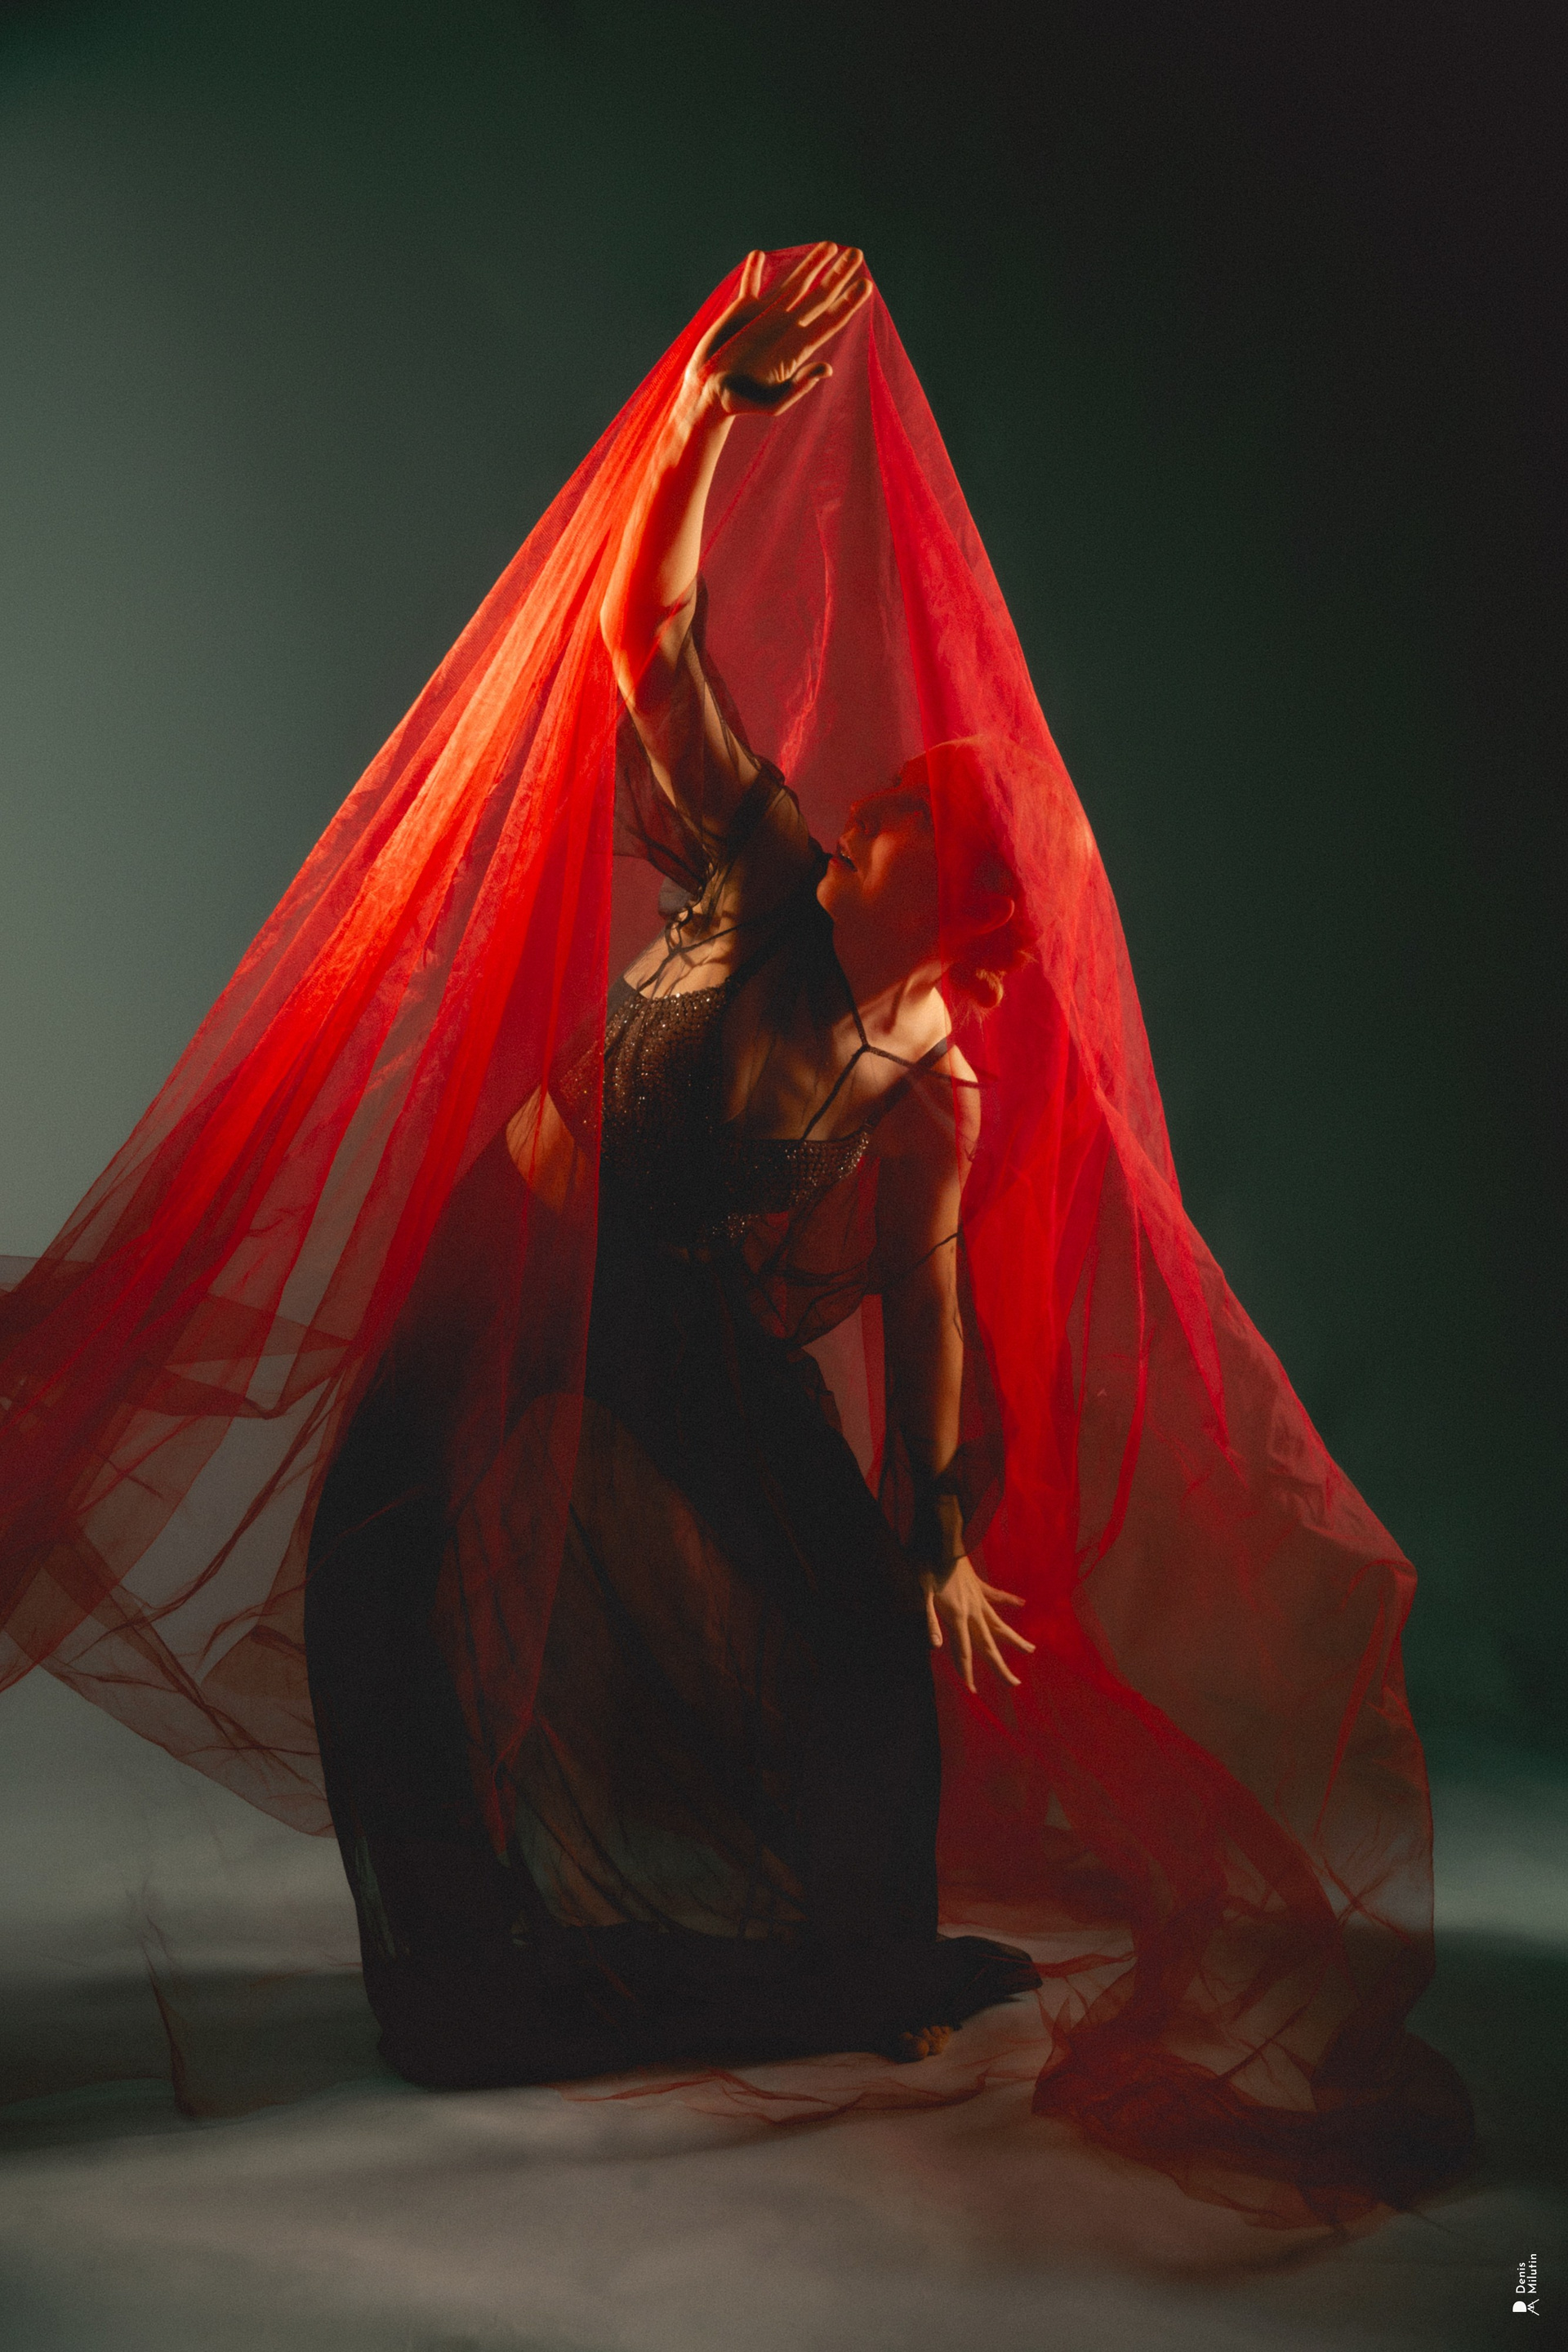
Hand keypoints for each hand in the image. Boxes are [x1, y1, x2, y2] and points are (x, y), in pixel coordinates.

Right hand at [685, 243, 871, 419]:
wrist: (708, 395)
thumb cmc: (740, 405)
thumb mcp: (772, 403)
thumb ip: (798, 387)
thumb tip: (827, 369)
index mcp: (798, 348)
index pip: (830, 321)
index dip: (848, 303)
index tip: (865, 285)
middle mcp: (787, 328)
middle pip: (821, 296)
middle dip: (838, 275)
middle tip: (857, 253)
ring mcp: (766, 316)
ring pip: (794, 283)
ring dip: (812, 263)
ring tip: (829, 245)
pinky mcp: (742, 310)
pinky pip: (752, 284)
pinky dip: (753, 270)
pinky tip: (759, 255)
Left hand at [922, 1558, 1034, 1693]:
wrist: (942, 1540)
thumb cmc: (928, 1566)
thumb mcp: (922, 1594)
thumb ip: (930, 1621)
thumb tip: (935, 1646)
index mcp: (958, 1615)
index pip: (963, 1651)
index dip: (966, 1671)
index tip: (972, 1691)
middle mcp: (973, 1611)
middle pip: (989, 1644)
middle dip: (1000, 1667)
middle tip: (1015, 1684)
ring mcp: (979, 1599)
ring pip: (1000, 1624)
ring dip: (1014, 1639)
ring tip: (1031, 1649)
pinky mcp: (980, 1586)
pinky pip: (998, 1597)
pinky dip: (1010, 1601)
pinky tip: (1022, 1604)